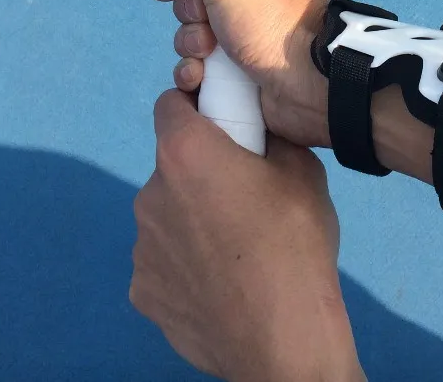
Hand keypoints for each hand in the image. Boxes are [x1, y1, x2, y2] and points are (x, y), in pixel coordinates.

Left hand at [131, 90, 363, 381]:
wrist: (283, 337)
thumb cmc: (294, 241)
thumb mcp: (301, 168)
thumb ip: (269, 137)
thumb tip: (258, 132)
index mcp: (185, 153)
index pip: (170, 104)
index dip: (196, 107)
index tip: (223, 126)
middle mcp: (150, 194)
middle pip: (171, 165)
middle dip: (200, 171)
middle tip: (242, 197)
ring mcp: (141, 248)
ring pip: (166, 215)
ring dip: (190, 220)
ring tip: (235, 249)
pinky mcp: (142, 293)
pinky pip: (163, 262)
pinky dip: (184, 265)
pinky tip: (219, 283)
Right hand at [154, 0, 330, 147]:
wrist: (306, 84)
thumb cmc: (269, 14)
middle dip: (192, 8)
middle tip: (207, 19)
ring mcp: (253, 25)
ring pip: (196, 24)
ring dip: (190, 39)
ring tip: (208, 52)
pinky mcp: (243, 62)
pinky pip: (202, 58)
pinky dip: (195, 67)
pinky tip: (200, 74)